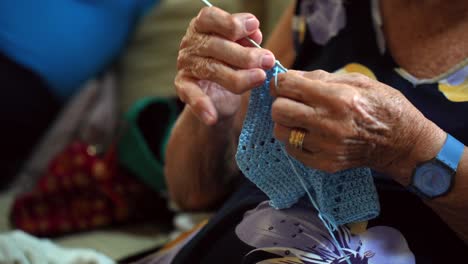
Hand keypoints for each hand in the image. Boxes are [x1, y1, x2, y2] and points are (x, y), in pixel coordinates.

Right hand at [175, 6, 275, 124]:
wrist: (219, 94)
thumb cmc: (232, 62)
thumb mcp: (242, 48)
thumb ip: (248, 39)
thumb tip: (255, 33)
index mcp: (203, 27)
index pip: (210, 18)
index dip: (230, 22)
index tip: (254, 27)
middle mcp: (191, 43)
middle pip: (215, 46)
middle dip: (245, 54)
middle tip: (268, 60)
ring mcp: (186, 65)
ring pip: (211, 70)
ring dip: (238, 77)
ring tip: (259, 78)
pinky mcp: (184, 87)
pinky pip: (191, 95)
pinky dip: (201, 106)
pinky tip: (212, 117)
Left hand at [270, 70, 444, 179]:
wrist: (403, 142)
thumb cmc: (383, 106)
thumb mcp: (357, 81)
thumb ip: (320, 78)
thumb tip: (289, 75)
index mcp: (336, 98)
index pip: (287, 86)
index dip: (280, 82)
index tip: (284, 84)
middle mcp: (328, 123)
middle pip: (278, 110)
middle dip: (281, 102)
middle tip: (292, 101)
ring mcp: (326, 147)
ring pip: (281, 132)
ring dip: (287, 123)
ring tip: (302, 119)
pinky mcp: (326, 163)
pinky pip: (293, 150)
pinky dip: (296, 140)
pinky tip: (311, 134)